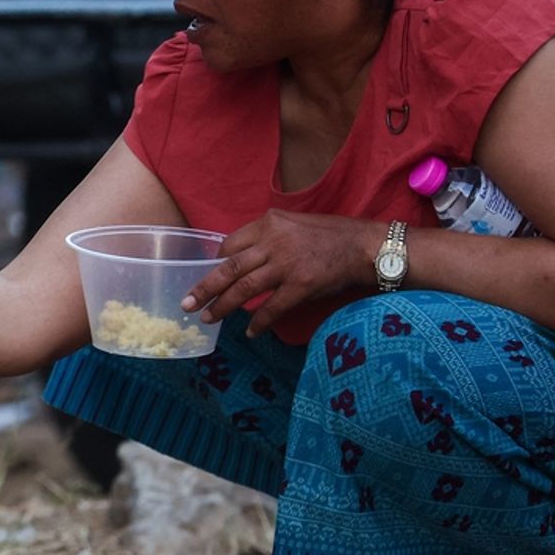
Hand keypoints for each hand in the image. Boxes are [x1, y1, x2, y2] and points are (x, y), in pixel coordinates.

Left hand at [181, 210, 379, 337]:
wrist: (367, 245)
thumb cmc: (332, 235)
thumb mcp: (293, 224)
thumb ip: (268, 237)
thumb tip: (244, 259)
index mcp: (269, 223)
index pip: (230, 244)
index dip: (215, 263)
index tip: (207, 275)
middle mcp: (273, 242)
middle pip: (229, 268)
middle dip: (204, 288)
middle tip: (187, 303)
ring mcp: (286, 264)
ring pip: (243, 289)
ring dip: (223, 307)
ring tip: (209, 319)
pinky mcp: (301, 285)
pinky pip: (271, 308)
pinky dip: (258, 322)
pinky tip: (250, 331)